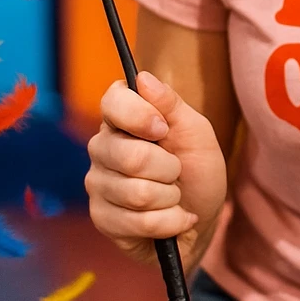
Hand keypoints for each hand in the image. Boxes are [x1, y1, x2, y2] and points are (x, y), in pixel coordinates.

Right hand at [85, 71, 227, 272]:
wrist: (202, 218)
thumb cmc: (197, 170)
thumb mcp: (196, 133)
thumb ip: (171, 104)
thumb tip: (143, 78)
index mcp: (122, 118)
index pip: (113, 101)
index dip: (140, 116)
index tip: (163, 129)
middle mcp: (102, 147)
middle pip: (130, 156)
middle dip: (169, 169)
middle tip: (176, 171)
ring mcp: (98, 183)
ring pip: (137, 193)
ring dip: (170, 198)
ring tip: (173, 196)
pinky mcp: (101, 218)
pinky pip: (138, 222)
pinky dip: (169, 221)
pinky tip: (173, 218)